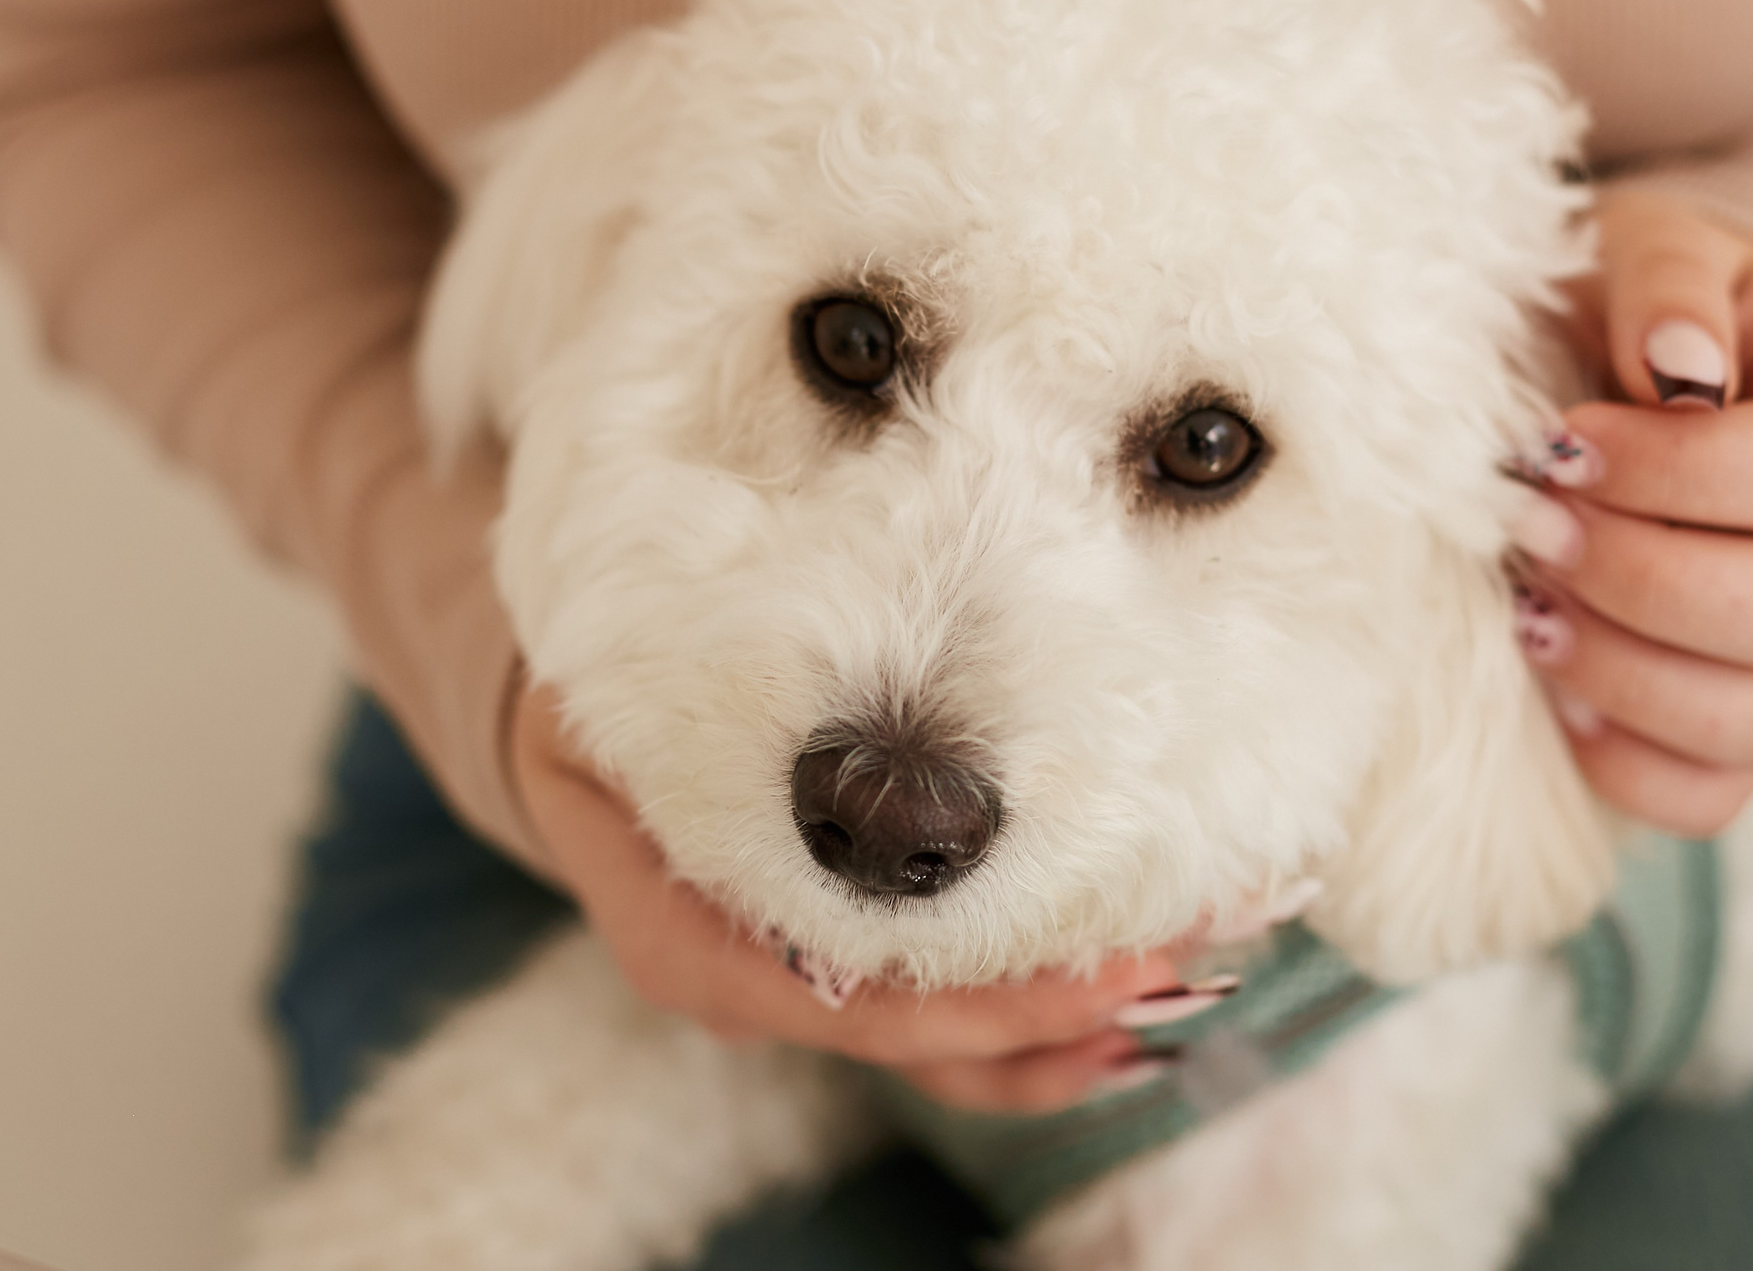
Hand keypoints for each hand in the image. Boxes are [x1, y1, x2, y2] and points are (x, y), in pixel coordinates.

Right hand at [508, 675, 1204, 1110]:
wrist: (566, 727)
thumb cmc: (602, 702)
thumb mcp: (618, 704)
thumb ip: (712, 738)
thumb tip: (855, 724)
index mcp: (689, 942)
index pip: (862, 1001)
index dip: (989, 1000)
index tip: (1104, 968)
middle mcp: (751, 990)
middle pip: (922, 1038)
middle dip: (1057, 1016)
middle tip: (1179, 971)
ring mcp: (799, 989)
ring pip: (944, 1049)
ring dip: (1066, 1033)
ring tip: (1185, 996)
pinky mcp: (843, 966)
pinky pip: (942, 1020)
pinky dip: (1034, 1018)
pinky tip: (1128, 1011)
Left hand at [1513, 191, 1752, 835]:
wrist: (1643, 370)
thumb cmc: (1646, 306)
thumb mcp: (1649, 245)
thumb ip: (1668, 286)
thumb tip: (1681, 369)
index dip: (1678, 474)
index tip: (1556, 446)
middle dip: (1645, 581)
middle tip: (1530, 535)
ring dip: (1633, 678)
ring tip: (1528, 617)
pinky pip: (1722, 794)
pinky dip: (1635, 767)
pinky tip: (1559, 702)